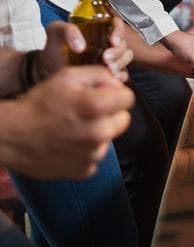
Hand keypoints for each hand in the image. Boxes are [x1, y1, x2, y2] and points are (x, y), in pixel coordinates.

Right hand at [1, 66, 133, 179]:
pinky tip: (69, 144)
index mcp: (96, 106)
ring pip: (109, 139)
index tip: (103, 96)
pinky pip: (95, 157)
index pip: (129, 98)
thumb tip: (119, 84)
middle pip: (124, 120)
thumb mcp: (68, 76)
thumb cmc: (38, 103)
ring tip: (74, 129)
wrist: (11, 136)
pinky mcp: (83, 171)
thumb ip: (100, 75)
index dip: (116, 94)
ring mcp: (91, 155)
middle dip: (111, 114)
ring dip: (98, 133)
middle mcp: (98, 132)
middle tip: (89, 112)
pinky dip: (86, 152)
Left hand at [37, 18, 132, 82]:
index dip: (119, 31)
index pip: (116, 24)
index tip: (113, 40)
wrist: (47, 72)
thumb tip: (81, 45)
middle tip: (105, 58)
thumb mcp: (55, 32)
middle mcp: (107, 43)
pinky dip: (120, 76)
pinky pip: (122, 74)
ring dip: (120, 63)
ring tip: (108, 69)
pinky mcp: (109, 74)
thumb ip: (67, 30)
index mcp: (98, 30)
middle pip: (123, 43)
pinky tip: (112, 78)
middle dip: (118, 51)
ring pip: (125, 58)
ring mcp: (109, 59)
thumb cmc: (53, 50)